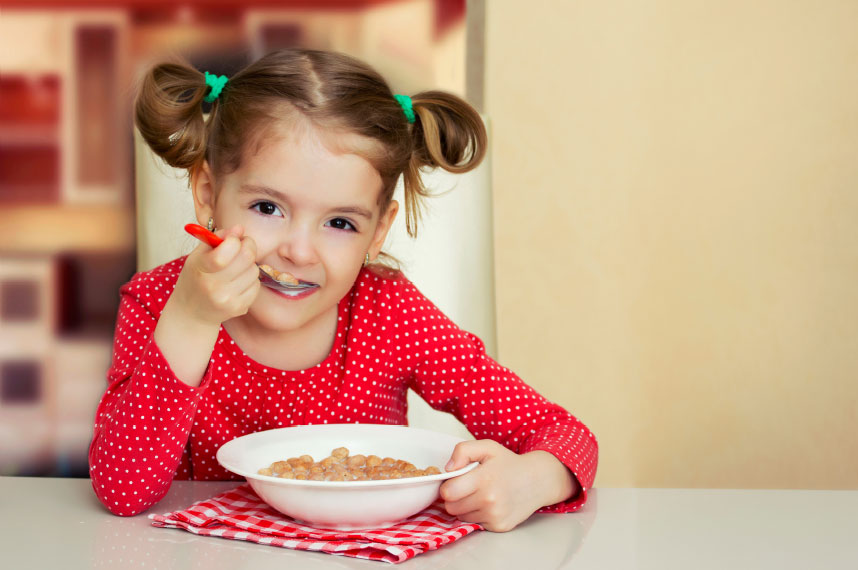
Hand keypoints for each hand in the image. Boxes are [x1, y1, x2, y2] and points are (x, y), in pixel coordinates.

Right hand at [171, 225, 260, 325]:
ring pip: (254, 271)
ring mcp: (227, 299)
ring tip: (236, 269)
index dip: (235, 240)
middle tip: (243, 246)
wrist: (192, 312)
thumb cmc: (196, 278)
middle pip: (247, 257)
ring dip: (249, 266)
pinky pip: (257, 285)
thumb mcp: (198, 255)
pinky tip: (238, 283)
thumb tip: (239, 229)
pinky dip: (250, 281)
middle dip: (248, 246)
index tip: (233, 239)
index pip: (226, 251)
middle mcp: (214, 286)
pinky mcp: (239, 308)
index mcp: (200, 268)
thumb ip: (217, 238)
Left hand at [439, 440, 577, 531]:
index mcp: (484, 479)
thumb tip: (448, 469)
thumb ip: (463, 451)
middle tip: (466, 487)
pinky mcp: (500, 527)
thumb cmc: (509, 463)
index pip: (447, 493)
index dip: (447, 486)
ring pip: (461, 517)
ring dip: (465, 507)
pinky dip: (478, 514)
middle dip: (454, 498)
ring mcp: (495, 515)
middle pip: (451, 508)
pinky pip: (475, 523)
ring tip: (479, 494)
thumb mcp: (487, 447)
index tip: (455, 480)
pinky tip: (489, 504)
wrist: (538, 480)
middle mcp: (489, 500)